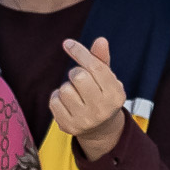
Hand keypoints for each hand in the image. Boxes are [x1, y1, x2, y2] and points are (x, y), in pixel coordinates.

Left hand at [50, 36, 128, 160]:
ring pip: (64, 89)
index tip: (68, 43)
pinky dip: (57, 98)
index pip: (96, 67)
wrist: (100, 129)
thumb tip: (100, 40)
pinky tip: (67, 104)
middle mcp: (102, 109)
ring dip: (67, 87)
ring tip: (76, 95)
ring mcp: (85, 120)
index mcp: (115, 94)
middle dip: (76, 73)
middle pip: (78, 76)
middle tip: (80, 80)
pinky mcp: (68, 126)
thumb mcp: (106, 78)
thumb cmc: (102, 95)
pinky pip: (54, 102)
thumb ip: (101, 59)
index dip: (80, 52)